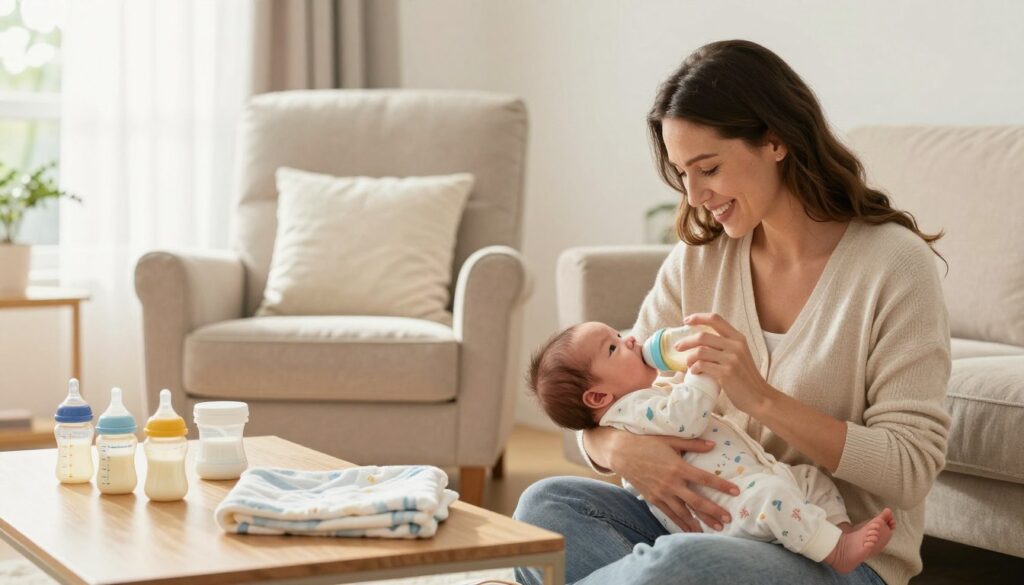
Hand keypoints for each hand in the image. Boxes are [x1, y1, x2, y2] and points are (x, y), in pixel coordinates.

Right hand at [603, 429, 739, 531]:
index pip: (705, 479)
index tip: (736, 492)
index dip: (721, 485)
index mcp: (678, 467)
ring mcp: (662, 494)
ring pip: (684, 513)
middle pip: (697, 501)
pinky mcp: (653, 499)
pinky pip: (670, 514)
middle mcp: (671, 483)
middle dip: (714, 512)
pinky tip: (690, 530)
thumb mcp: (670, 440)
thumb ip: (693, 444)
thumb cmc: (646, 443)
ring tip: (713, 530)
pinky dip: (681, 523)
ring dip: (699, 522)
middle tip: (728, 520)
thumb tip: (713, 445)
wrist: (621, 452)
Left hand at [676, 312, 777, 416]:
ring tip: (689, 364)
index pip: (715, 319)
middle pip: (703, 336)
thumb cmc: (745, 377)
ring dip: (689, 358)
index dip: (698, 317)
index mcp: (738, 338)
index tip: (686, 321)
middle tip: (678, 347)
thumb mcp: (739, 355)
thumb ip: (725, 345)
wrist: (759, 397)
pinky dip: (694, 368)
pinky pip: (702, 365)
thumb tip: (699, 341)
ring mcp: (732, 359)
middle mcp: (736, 345)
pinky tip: (695, 372)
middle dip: (686, 341)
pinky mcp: (727, 373)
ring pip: (700, 351)